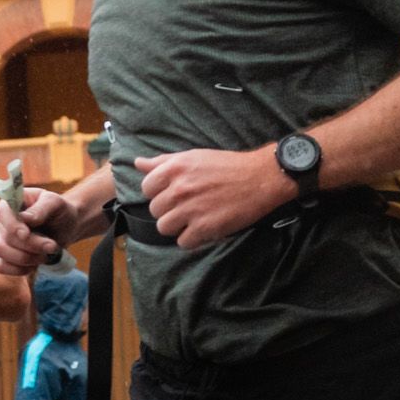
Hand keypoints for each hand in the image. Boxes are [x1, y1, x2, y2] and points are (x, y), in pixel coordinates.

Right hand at [0, 185, 77, 273]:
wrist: (65, 228)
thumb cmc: (59, 211)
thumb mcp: (55, 203)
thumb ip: (41, 208)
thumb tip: (26, 219)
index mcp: (9, 203)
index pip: (2, 214)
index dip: (12, 227)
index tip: (26, 234)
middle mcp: (1, 222)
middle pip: (4, 238)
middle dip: (31, 246)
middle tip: (52, 246)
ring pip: (1, 254)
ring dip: (27, 258)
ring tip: (46, 254)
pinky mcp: (3, 257)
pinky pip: (2, 267)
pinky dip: (20, 269)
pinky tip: (35, 263)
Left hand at [134, 143, 296, 249]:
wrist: (261, 178)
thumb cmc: (228, 166)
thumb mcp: (194, 157)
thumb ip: (163, 162)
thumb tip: (138, 163)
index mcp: (175, 168)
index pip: (147, 188)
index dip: (159, 193)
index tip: (173, 194)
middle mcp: (179, 189)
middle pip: (155, 210)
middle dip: (169, 210)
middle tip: (188, 206)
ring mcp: (191, 209)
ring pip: (165, 227)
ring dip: (178, 226)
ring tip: (194, 219)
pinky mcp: (204, 228)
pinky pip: (183, 242)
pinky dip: (193, 239)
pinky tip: (204, 228)